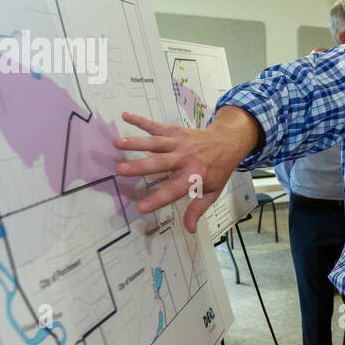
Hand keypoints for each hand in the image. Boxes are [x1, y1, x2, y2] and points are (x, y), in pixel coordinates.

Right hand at [112, 109, 257, 233]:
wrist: (228, 142)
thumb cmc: (217, 170)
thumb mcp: (212, 191)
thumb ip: (197, 209)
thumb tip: (189, 229)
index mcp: (193, 176)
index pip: (173, 190)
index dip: (157, 199)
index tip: (140, 207)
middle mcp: (185, 158)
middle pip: (160, 163)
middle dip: (139, 166)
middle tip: (119, 170)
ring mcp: (179, 143)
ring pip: (156, 143)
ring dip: (136, 142)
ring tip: (116, 143)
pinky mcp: (175, 131)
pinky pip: (156, 126)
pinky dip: (141, 120)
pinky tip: (125, 115)